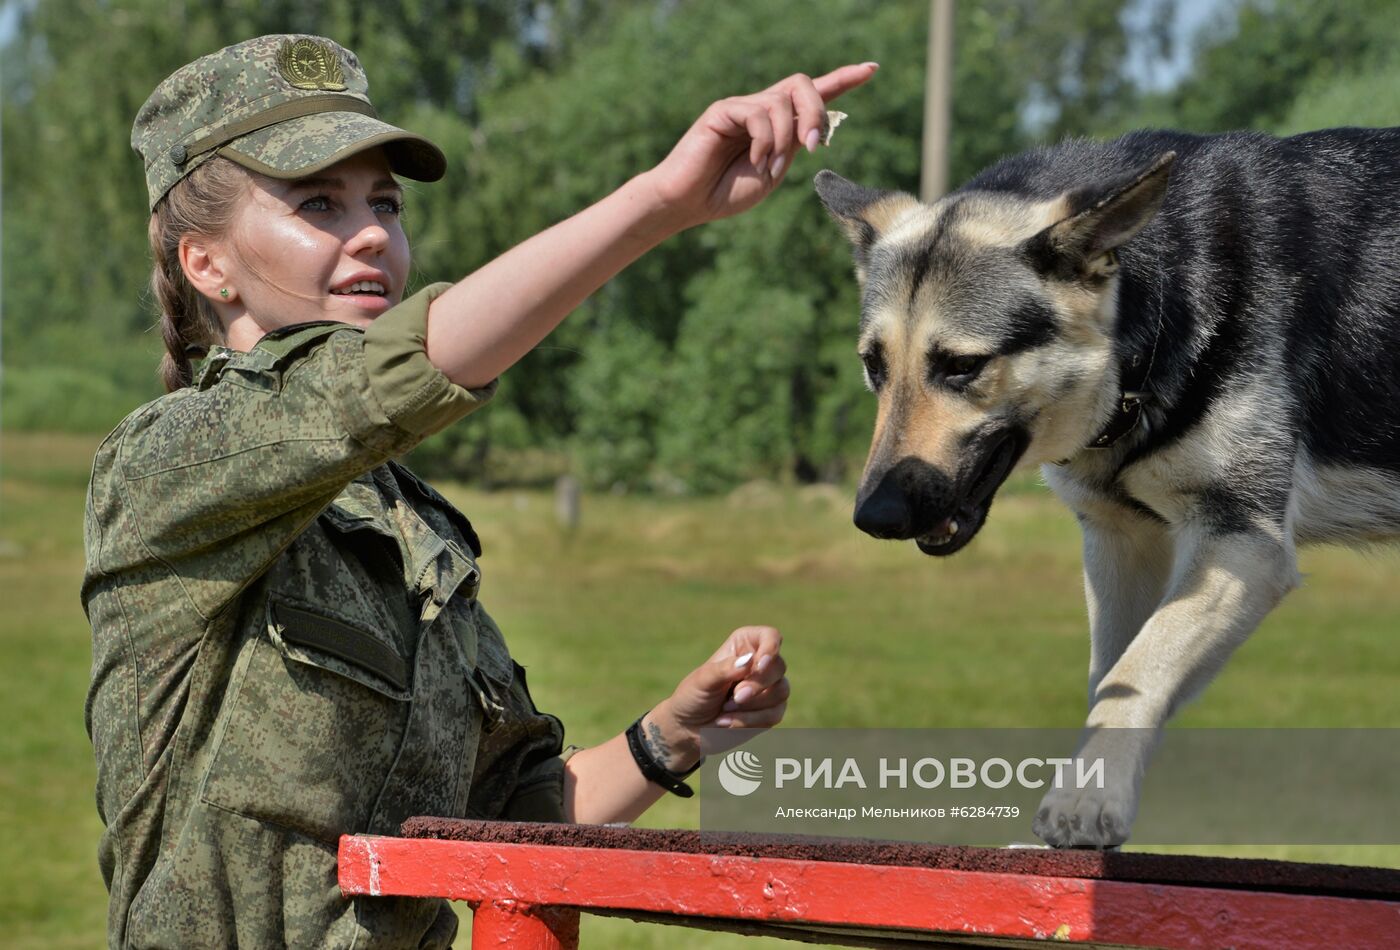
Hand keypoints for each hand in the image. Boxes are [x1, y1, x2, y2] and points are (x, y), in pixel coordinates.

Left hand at [641, 625, 788, 770]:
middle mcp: (759, 664)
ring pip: (781, 692)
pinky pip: (774, 715)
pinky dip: (748, 721)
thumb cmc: (693, 697)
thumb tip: (749, 660)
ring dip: (751, 706)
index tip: (759, 665)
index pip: (770, 636)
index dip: (770, 649)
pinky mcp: (770, 712)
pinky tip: (727, 723)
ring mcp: (768, 689)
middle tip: (735, 697)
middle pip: (779, 667)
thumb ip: (725, 669)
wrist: (688, 729)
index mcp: (744, 646)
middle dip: (757, 685)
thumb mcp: (703, 680)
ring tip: (725, 710)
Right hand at [642, 64, 877, 229]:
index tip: (871, 68)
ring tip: (769, 167)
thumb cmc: (727, 193)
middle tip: (815, 147)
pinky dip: (765, 140)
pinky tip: (754, 160)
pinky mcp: (724, 109)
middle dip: (817, 112)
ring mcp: (743, 107)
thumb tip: (810, 123)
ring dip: (785, 139)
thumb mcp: (773, 171)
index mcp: (778, 126)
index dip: (844, 79)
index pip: (814, 94)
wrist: (688, 203)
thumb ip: (792, 145)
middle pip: (803, 84)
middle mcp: (762, 110)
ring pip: (783, 101)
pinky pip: (759, 113)